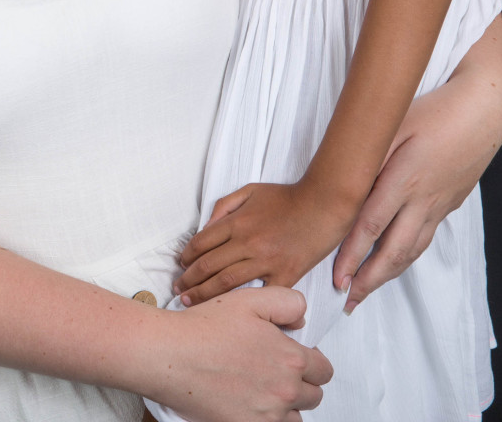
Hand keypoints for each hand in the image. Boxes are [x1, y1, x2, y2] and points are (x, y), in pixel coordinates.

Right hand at [145, 287, 331, 421]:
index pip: (324, 369)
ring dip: (286, 405)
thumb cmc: (204, 327)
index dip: (311, 360)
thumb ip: (287, 302)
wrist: (167, 355)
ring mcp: (268, 414)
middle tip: (274, 371)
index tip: (292, 356)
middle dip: (300, 383)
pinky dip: (266, 417)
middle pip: (313, 396)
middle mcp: (285, 390)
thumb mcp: (248, 300)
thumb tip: (302, 319)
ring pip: (295, 417)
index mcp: (291, 358)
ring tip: (261, 389)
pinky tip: (249, 403)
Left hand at [174, 181, 355, 306]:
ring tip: (190, 301)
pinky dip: (245, 302)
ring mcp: (266, 260)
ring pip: (227, 282)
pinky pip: (261, 294)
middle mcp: (247, 242)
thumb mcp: (250, 191)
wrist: (324, 205)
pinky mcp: (286, 274)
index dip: (187, 257)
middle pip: (208, 266)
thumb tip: (205, 226)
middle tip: (178, 290)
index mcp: (237, 222)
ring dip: (205, 293)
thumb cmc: (287, 197)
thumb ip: (224, 206)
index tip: (181, 266)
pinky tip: (231, 310)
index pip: (201, 243)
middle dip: (189, 280)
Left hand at [331, 33, 501, 310]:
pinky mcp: (449, 203)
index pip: (372, 226)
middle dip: (369, 279)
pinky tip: (394, 264)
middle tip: (348, 301)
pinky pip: (425, 237)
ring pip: (412, 249)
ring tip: (366, 291)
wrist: (485, 109)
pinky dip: (406, 257)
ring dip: (388, 274)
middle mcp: (424, 198)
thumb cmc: (434, 108)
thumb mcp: (393, 123)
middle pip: (394, 250)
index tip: (337, 278)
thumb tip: (339, 178)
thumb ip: (367, 152)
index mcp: (405, 178)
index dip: (353, 256)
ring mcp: (439, 204)